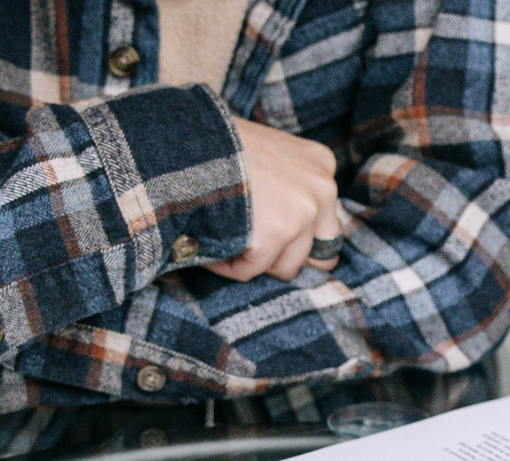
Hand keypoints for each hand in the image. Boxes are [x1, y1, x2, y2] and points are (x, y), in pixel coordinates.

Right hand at [209, 118, 343, 281]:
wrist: (183, 139)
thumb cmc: (216, 144)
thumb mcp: (268, 154)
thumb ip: (288, 186)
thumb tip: (291, 234)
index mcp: (321, 165)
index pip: (325, 225)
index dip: (295, 236)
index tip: (266, 230)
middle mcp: (322, 190)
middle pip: (316, 254)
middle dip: (284, 256)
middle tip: (251, 243)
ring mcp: (301, 214)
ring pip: (284, 267)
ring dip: (254, 261)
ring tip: (225, 237)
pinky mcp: (273, 235)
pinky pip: (249, 271)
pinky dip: (226, 264)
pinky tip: (208, 241)